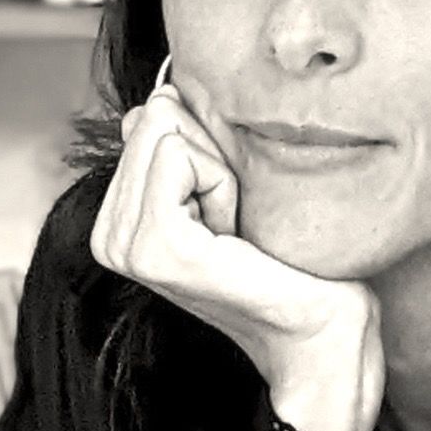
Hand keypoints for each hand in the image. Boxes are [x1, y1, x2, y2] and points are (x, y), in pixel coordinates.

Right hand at [89, 61, 384, 430]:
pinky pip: (180, 155)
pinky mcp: (156, 247)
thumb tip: (155, 99)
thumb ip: (186, 147)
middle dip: (212, 158)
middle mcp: (109, 239)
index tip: (230, 216)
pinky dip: (224, 183)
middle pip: (153, 119)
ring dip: (221, 173)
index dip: (207, 155)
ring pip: (166, 132)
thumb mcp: (230, 192)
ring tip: (237, 233)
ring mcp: (126, 247)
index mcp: (117, 227)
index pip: (148, 120)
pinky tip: (237, 235)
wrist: (321, 331)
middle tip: (236, 225)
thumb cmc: (289, 262)